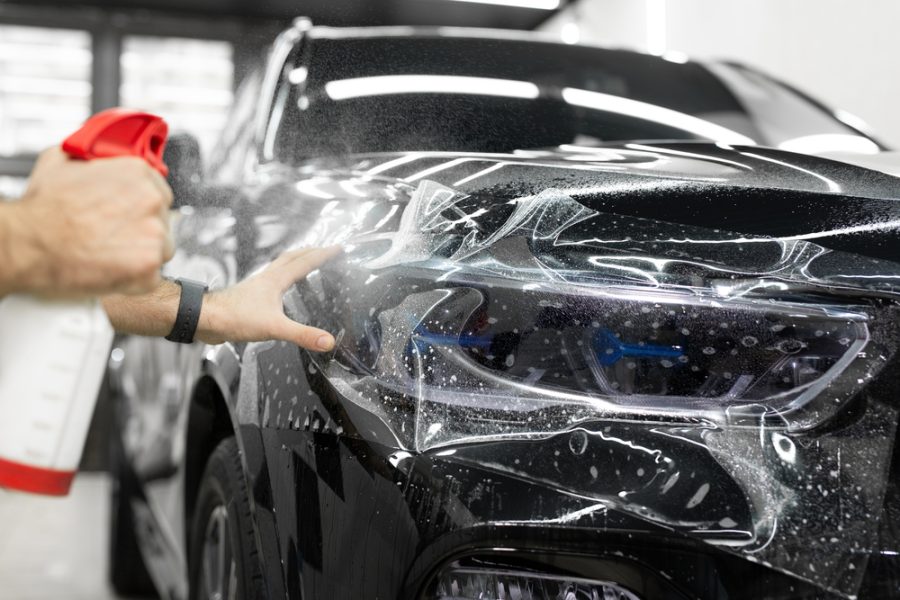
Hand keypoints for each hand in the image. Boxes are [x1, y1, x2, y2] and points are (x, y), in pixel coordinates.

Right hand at [5, 147, 173, 295]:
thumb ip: (93, 158)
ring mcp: (154, 234)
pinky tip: (112, 270)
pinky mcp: (149, 266)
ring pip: (161, 248)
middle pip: (163, 219)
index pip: (158, 191)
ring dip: (142, 253)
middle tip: (115, 236)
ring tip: (111, 254)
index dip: (142, 206)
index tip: (130, 215)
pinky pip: (153, 276)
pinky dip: (135, 278)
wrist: (28, 243)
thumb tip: (97, 158)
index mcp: (138, 173)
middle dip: (143, 229)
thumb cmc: (43, 208)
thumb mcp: (62, 161)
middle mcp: (151, 200)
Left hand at [196, 246, 341, 350]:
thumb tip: (327, 341)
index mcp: (276, 280)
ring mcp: (257, 286)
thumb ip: (302, 334)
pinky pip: (271, 281)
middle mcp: (267, 279)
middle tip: (323, 250)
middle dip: (309, 252)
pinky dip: (282, 278)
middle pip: (291, 258)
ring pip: (280, 267)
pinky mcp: (250, 297)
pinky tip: (281, 290)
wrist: (205, 319)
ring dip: (295, 262)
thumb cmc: (235, 318)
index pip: (304, 262)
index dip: (323, 255)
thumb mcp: (274, 328)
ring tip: (305, 264)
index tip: (337, 248)